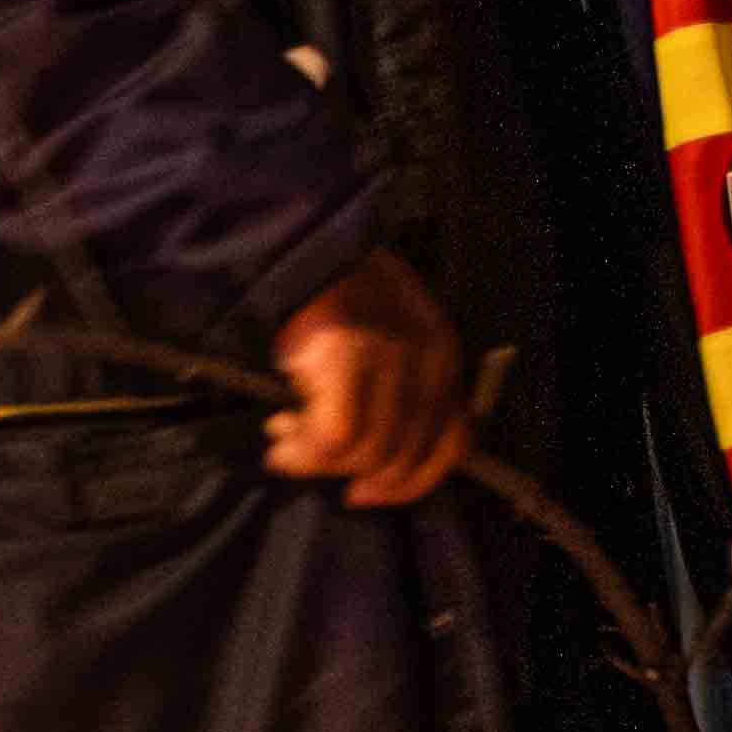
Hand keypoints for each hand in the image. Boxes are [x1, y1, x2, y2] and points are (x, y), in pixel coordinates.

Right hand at [261, 248, 471, 507]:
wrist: (297, 239)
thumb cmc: (335, 289)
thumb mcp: (389, 335)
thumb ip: (400, 387)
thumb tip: (377, 457)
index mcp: (445, 355)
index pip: (452, 444)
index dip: (410, 482)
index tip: (365, 492)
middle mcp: (428, 359)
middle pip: (402, 456)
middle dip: (352, 475)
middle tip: (306, 462)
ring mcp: (389, 357)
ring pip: (365, 453)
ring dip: (317, 464)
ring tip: (284, 445)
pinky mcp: (346, 357)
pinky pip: (332, 437)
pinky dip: (303, 454)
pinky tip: (279, 444)